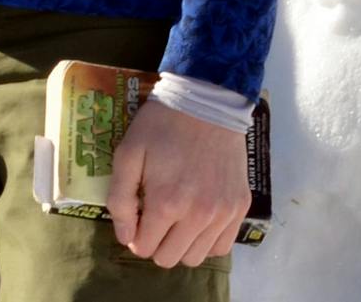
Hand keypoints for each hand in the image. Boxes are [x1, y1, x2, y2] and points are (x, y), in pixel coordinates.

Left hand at [107, 99, 250, 266]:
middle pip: (170, 258)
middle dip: (155, 244)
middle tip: (153, 219)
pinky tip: (196, 221)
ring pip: (196, 257)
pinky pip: (222, 246)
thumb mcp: (127, 154)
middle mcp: (198, 216)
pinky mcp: (240, 208)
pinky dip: (206, 241)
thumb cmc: (161, 126)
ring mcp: (223, 214)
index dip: (134, 236)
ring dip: (180, 245)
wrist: (206, 102)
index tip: (135, 217)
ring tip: (175, 220)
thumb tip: (125, 237)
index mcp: (166, 202)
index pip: (144, 247)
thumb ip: (120, 199)